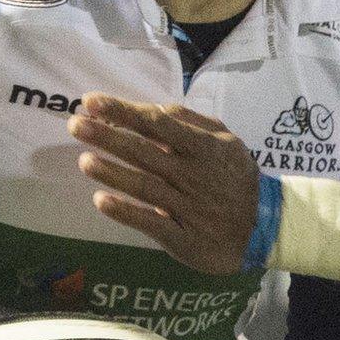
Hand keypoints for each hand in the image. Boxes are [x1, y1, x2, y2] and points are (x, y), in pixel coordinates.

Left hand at [68, 94, 259, 275]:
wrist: (264, 226)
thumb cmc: (235, 176)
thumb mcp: (225, 141)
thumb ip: (191, 123)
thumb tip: (153, 109)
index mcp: (204, 148)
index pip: (158, 125)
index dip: (124, 112)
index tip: (92, 102)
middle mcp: (194, 175)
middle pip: (146, 153)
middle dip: (109, 137)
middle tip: (76, 125)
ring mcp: (188, 208)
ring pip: (146, 187)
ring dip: (114, 173)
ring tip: (84, 160)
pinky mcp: (183, 238)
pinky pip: (152, 223)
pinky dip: (127, 212)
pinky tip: (101, 201)